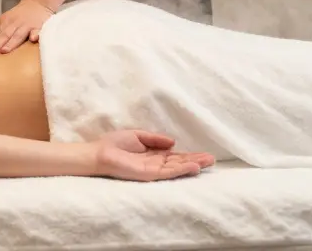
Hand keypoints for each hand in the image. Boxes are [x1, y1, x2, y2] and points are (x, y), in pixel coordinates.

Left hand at [0, 0, 52, 54]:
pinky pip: (37, 31)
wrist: (37, 3)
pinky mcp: (39, 27)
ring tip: (4, 50)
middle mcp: (14, 23)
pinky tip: (33, 39)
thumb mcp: (6, 20)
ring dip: (11, 43)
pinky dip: (35, 34)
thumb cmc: (19, 17)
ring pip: (18, 35)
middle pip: (5, 35)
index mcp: (5, 21)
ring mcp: (27, 25)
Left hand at [93, 129, 215, 180]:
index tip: (204, 153)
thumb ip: (156, 139)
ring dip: (192, 165)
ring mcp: (153, 170)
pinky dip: (181, 170)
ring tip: (207, 162)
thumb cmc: (115, 144)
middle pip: (179, 162)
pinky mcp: (149, 174)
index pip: (175, 156)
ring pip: (177, 168)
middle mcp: (156, 163)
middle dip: (196, 160)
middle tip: (212, 159)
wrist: (99, 153)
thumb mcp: (139, 136)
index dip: (190, 155)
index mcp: (154, 155)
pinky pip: (168, 173)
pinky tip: (192, 167)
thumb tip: (174, 142)